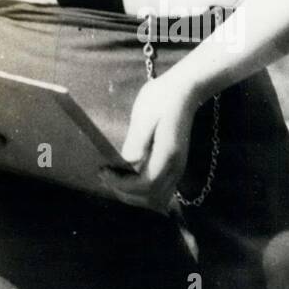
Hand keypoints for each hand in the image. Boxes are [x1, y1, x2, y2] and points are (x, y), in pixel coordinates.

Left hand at [99, 72, 199, 212]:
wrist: (184, 90)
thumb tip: (127, 162)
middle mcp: (176, 168)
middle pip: (151, 198)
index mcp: (167, 155)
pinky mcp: (175, 166)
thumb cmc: (161, 99)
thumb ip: (137, 140)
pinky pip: (161, 191)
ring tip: (114, 180)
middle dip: (125, 193)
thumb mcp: (144, 115)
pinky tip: (129, 179)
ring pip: (157, 198)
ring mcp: (178, 168)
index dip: (122, 184)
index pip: (145, 185)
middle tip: (104, 176)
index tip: (103, 170)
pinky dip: (144, 193)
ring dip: (135, 196)